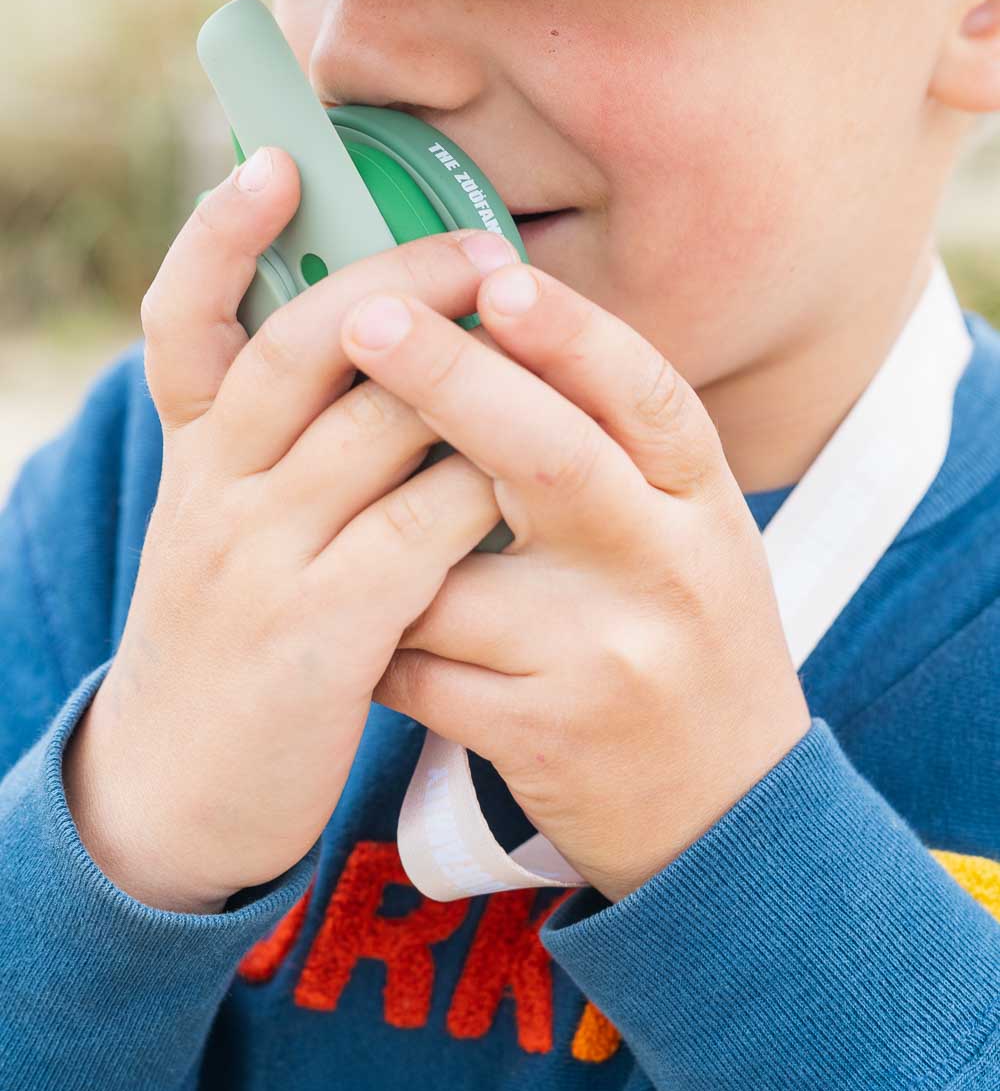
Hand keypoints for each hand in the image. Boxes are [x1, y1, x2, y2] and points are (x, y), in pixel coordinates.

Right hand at [62, 145, 519, 913]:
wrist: (182, 789)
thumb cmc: (238, 627)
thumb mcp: (232, 520)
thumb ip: (291, 438)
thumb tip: (392, 337)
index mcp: (194, 453)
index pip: (184, 321)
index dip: (219, 235)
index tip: (276, 164)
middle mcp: (215, 492)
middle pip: (304, 348)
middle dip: (404, 282)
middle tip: (484, 249)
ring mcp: (261, 561)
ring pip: (378, 428)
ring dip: (471, 378)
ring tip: (535, 340)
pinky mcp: (319, 634)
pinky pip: (421, 531)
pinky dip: (482, 490)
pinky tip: (526, 478)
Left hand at [341, 262, 811, 903]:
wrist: (725, 814)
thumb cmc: (682, 635)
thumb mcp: (684, 529)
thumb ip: (611, 444)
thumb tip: (494, 323)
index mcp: (700, 503)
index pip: (643, 395)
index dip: (569, 332)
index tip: (496, 276)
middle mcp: (666, 569)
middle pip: (550, 455)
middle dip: (449, 378)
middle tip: (364, 320)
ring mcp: (606, 656)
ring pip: (448, 573)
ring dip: (380, 547)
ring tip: (346, 531)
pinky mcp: (545, 734)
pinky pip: (417, 668)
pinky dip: (375, 644)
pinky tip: (363, 637)